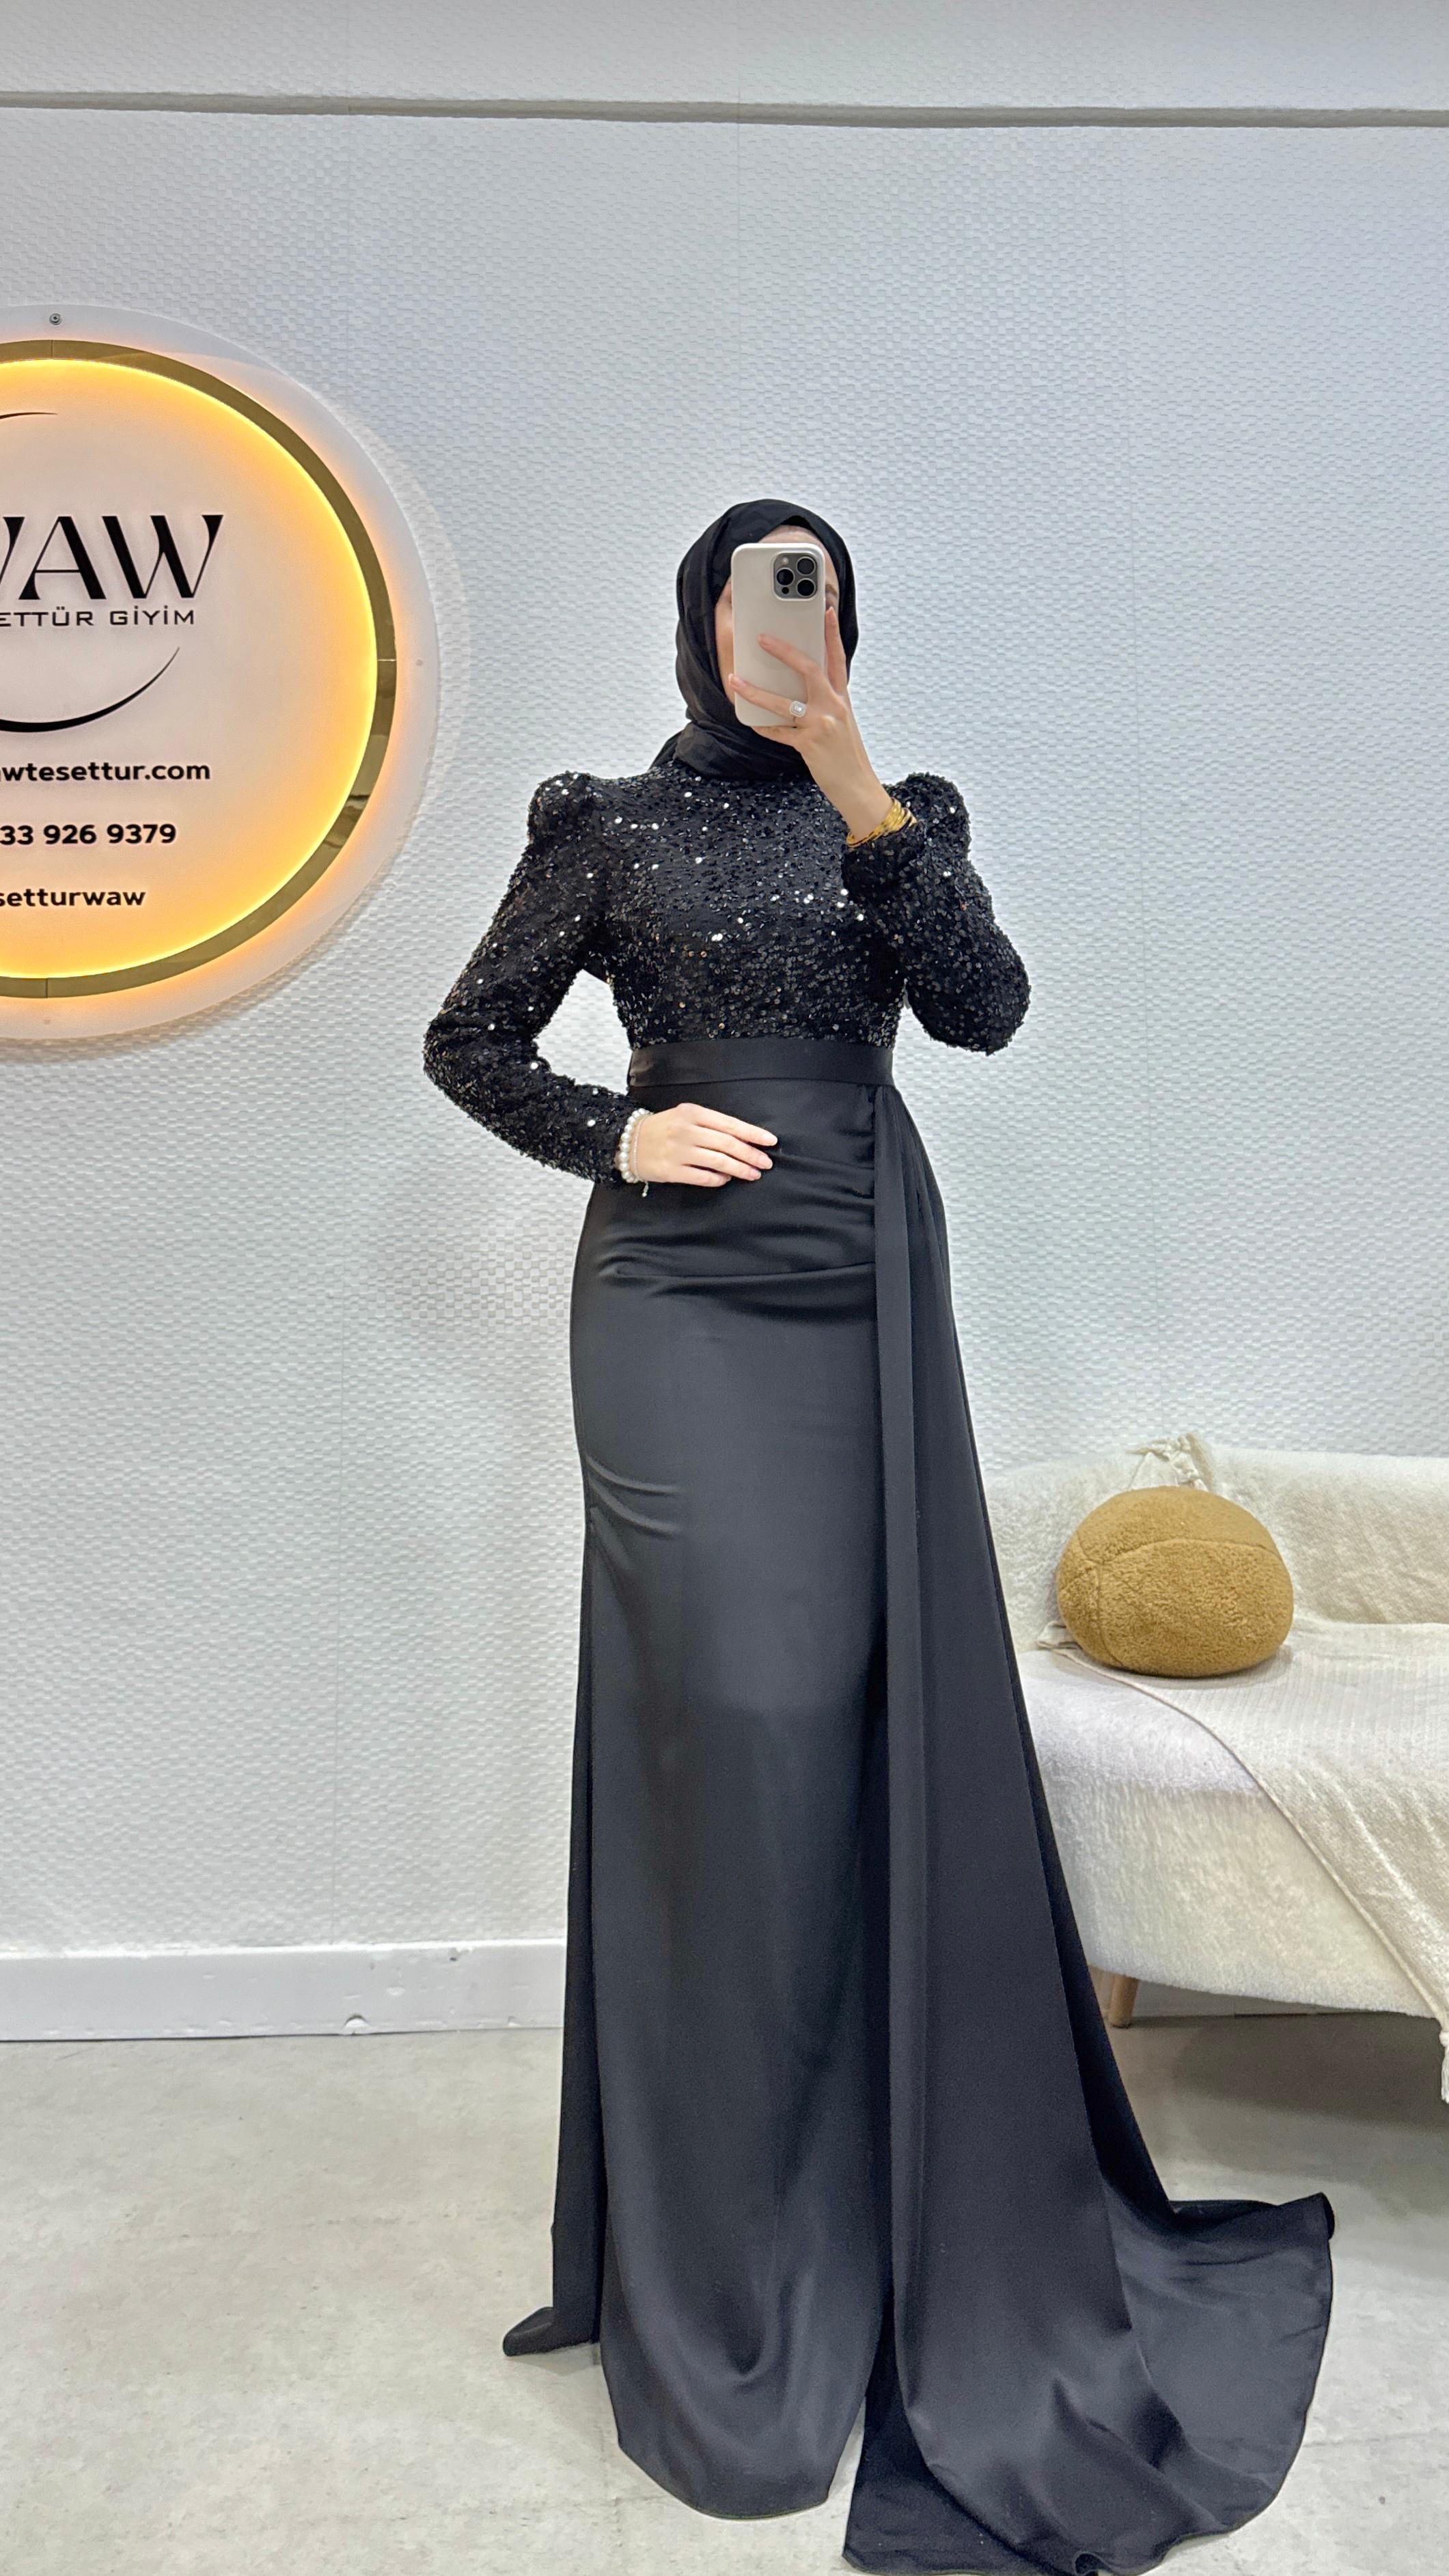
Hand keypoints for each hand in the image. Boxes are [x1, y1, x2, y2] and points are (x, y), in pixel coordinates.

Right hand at [630, 1103, 775, 1186]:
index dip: (753, 1134)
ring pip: (718, 1161)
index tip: (770, 1142)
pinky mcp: (671, 1171)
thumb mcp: (686, 1116)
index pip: (730, 1124)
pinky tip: (727, 1180)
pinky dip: (718, 1179)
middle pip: (727, 1144)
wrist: (628, 1141)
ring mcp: (678, 1151)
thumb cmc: (664, 1128)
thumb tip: (744, 1140)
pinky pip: (702, 1176)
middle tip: (766, 1163)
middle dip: (751, 1155)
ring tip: (753, 1174)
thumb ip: (712, 1125)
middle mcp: (686, 1131)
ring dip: (740, 1169)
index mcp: (693, 1113)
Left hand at [726, 602, 894, 840]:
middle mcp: (833, 707)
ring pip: (784, 701)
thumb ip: (826, 704)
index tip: (825, 611)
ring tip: (736, 681)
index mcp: (841, 699)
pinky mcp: (809, 744)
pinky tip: (750, 720)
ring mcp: (821, 725)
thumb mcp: (842, 723)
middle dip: (784, 651)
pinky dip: (763, 726)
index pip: (837, 659)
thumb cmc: (847, 756)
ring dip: (756, 691)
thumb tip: (801, 690)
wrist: (858, 787)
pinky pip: (779, 731)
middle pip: (809, 668)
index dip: (831, 634)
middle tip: (762, 638)